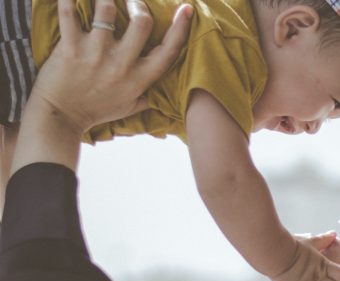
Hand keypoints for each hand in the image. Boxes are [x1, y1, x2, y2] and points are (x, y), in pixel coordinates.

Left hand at [31, 0, 192, 133]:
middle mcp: (120, 65)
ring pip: (106, 10)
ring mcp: (94, 54)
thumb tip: (168, 87)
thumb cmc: (96, 111)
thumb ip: (150, 95)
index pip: (168, 50)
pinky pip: (69, 14)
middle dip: (138, 3)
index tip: (186, 8)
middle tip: (131, 0)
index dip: (181, 27)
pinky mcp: (69, 47)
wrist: (61, 118)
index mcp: (139, 79)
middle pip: (142, 21)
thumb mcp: (130, 107)